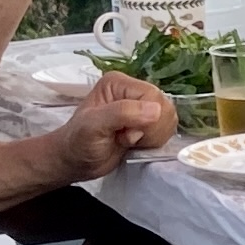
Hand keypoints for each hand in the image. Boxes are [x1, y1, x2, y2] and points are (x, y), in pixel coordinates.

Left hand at [49, 72, 175, 177]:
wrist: (75, 161)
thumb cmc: (78, 143)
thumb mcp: (93, 126)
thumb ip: (122, 113)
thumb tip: (156, 110)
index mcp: (120, 83)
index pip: (153, 96)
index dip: (146, 120)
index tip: (126, 134)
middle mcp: (133, 91)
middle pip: (165, 107)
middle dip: (149, 130)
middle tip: (125, 138)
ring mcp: (143, 106)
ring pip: (169, 119)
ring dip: (152, 137)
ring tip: (128, 141)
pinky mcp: (149, 122)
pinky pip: (168, 129)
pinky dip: (155, 142)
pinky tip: (135, 144)